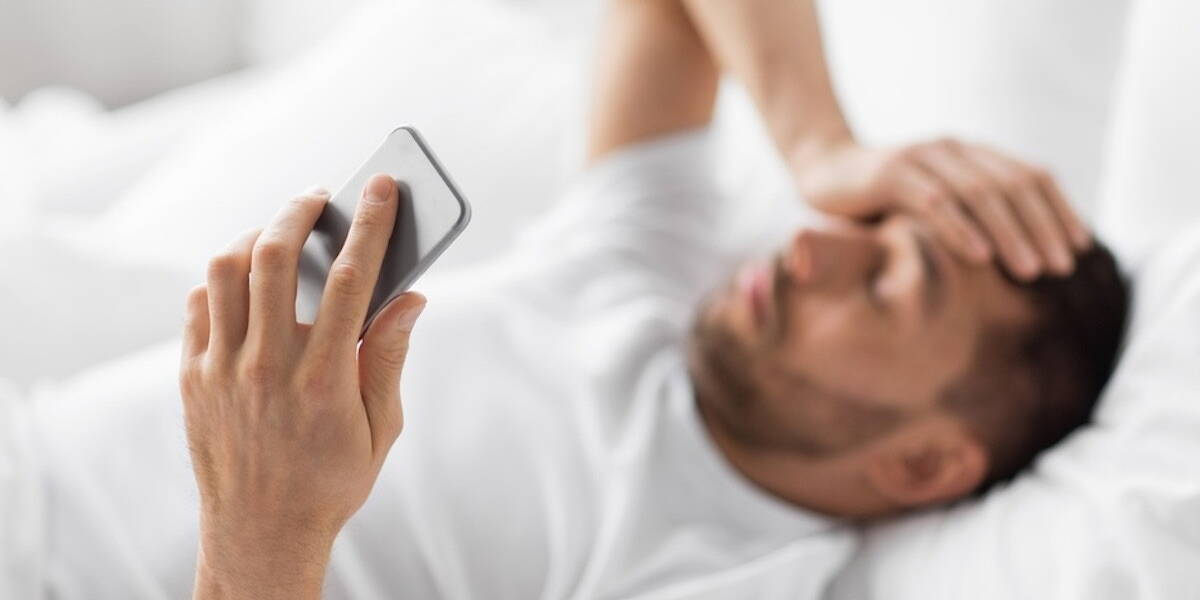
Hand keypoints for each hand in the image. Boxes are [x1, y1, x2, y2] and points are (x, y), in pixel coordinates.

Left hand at [179, 175, 425, 599]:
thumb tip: (410, 297)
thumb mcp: (380, 427)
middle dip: (301, 210)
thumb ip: (390, 356)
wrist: (261, 533)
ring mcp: (221, 370)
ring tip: (282, 232)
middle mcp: (267, 367)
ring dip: (256, 236)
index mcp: (325, 379)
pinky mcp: (192, 377)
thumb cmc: (331, 480)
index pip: (352, 279)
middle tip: (321, 197)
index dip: (372, 224)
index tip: (384, 187)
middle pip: (275, 256)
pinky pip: (199, 304)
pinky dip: (223, 277)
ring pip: (225, 270)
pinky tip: (248, 278)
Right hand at [792, 138, 1091, 279]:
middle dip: (1043, 227)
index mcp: (972, 152)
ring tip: (1031, 270)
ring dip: (1010, 233)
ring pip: (979, 194)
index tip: (1080, 248)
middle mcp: (953, 148)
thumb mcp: (933, 200)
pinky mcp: (891, 173)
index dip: (1060, 209)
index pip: (1032, 174)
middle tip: (1062, 268)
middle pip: (1013, 185)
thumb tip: (1022, 255)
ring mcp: (922, 157)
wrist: (821, 167)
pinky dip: (960, 229)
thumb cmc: (880, 196)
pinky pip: (934, 202)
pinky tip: (980, 256)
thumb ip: (969, 213)